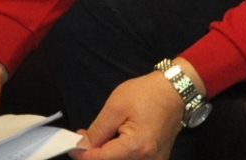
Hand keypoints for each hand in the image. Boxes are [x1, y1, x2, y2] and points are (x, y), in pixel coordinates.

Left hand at [76, 68, 190, 159]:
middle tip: (84, 139)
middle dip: (94, 154)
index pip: (103, 159)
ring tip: (98, 138)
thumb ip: (98, 130)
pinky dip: (119, 155)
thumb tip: (83, 144)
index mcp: (138, 147)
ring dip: (106, 155)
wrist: (174, 93)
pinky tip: (113, 142)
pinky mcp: (156, 159)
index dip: (83, 155)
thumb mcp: (115, 107)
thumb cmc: (146, 95)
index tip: (72, 146)